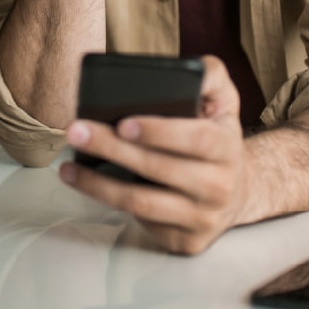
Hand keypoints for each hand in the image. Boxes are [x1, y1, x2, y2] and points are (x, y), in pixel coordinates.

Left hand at [60, 56, 247, 254]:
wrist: (239, 190)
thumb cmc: (218, 136)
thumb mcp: (224, 100)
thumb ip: (211, 76)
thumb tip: (191, 67)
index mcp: (227, 147)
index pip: (196, 139)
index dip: (158, 132)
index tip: (123, 123)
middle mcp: (219, 186)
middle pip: (158, 170)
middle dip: (112, 149)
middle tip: (77, 131)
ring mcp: (202, 218)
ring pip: (142, 203)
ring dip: (98, 185)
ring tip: (69, 167)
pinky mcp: (185, 242)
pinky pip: (142, 222)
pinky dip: (111, 203)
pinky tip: (90, 186)